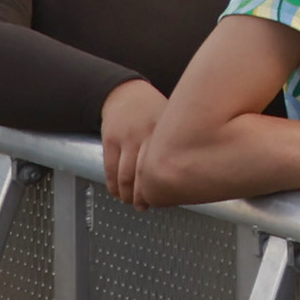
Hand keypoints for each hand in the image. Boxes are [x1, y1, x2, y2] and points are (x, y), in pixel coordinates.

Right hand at [98, 79, 169, 206]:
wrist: (124, 93)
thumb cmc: (151, 109)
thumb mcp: (170, 120)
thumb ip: (177, 141)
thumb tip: (188, 171)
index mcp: (166, 129)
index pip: (167, 164)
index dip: (165, 185)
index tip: (166, 197)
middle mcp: (146, 134)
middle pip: (144, 173)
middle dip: (144, 195)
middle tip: (146, 205)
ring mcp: (126, 138)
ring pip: (125, 175)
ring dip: (128, 194)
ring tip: (133, 202)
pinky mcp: (110, 141)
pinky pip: (110, 170)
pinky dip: (114, 186)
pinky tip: (119, 193)